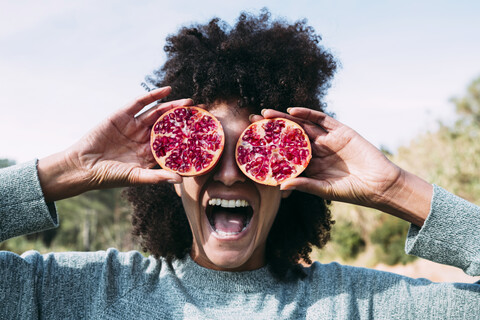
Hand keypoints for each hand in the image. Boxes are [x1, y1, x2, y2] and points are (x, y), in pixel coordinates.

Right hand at [38, 87, 192, 200]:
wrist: (82, 166)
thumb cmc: (109, 176)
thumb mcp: (136, 177)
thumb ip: (157, 177)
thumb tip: (179, 180)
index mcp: (150, 153)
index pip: (173, 144)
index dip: (188, 139)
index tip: (204, 135)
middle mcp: (144, 138)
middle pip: (169, 126)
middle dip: (184, 120)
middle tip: (203, 114)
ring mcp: (134, 125)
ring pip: (157, 113)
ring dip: (173, 107)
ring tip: (189, 103)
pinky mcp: (122, 115)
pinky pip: (140, 103)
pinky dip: (153, 96)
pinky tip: (168, 90)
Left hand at [255, 108, 431, 224]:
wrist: (380, 184)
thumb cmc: (352, 191)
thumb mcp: (325, 190)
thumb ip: (304, 185)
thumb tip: (281, 186)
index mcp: (310, 164)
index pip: (286, 152)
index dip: (270, 146)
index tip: (252, 142)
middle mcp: (316, 149)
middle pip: (290, 135)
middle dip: (272, 128)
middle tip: (252, 121)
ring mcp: (327, 139)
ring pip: (303, 124)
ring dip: (285, 118)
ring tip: (266, 113)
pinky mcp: (340, 131)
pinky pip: (322, 119)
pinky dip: (308, 113)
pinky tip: (292, 110)